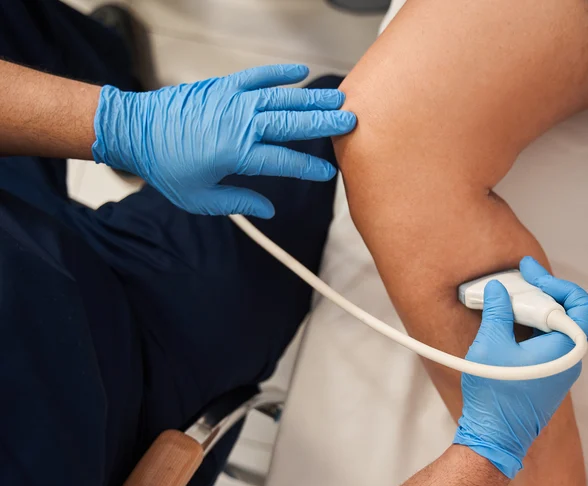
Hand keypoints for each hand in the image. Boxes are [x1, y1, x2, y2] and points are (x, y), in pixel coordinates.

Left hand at [91, 64, 355, 217]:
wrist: (136, 131)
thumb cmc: (166, 167)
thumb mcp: (200, 198)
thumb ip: (239, 202)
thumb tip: (268, 209)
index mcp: (235, 154)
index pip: (283, 161)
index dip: (308, 167)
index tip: (328, 172)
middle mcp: (239, 124)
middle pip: (290, 123)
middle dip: (323, 123)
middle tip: (350, 120)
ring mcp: (232, 101)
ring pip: (281, 99)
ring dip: (311, 98)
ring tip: (338, 98)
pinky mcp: (223, 86)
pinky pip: (257, 77)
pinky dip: (279, 73)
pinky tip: (300, 73)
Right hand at [454, 256, 587, 478]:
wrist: (493, 437)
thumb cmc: (495, 394)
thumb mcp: (491, 344)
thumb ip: (498, 311)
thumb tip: (499, 289)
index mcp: (565, 348)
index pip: (581, 305)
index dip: (558, 284)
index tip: (532, 274)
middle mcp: (569, 358)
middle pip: (570, 313)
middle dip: (544, 291)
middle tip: (521, 278)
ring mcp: (560, 369)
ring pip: (557, 327)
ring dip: (536, 309)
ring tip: (510, 297)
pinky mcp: (548, 376)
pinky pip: (547, 342)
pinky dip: (532, 326)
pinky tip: (509, 320)